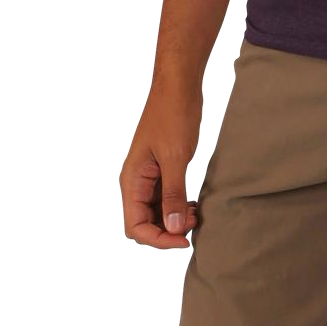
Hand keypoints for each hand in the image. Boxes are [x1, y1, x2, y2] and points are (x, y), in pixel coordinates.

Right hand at [119, 77, 203, 248]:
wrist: (178, 85)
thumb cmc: (172, 115)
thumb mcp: (175, 156)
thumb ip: (173, 193)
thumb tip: (172, 228)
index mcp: (132, 180)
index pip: (135, 226)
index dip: (158, 239)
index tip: (183, 240)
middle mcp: (136, 182)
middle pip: (143, 223)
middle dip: (166, 231)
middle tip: (190, 225)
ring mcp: (150, 177)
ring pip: (157, 213)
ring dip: (174, 220)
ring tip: (195, 213)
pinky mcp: (163, 170)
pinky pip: (167, 199)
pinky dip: (179, 206)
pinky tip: (194, 203)